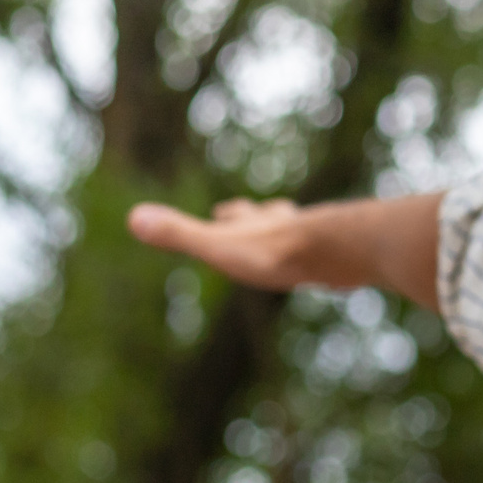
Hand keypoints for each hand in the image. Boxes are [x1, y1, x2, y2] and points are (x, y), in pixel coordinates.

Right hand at [128, 198, 320, 290]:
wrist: (338, 252)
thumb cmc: (275, 252)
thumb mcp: (219, 246)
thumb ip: (180, 235)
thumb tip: (133, 217)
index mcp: (257, 224)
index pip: (238, 215)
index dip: (230, 214)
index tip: (225, 211)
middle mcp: (289, 225)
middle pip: (274, 217)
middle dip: (265, 219)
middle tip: (262, 216)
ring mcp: (321, 238)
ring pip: (307, 232)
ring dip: (299, 237)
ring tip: (299, 246)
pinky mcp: (349, 255)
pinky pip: (339, 255)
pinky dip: (331, 259)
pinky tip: (338, 271)